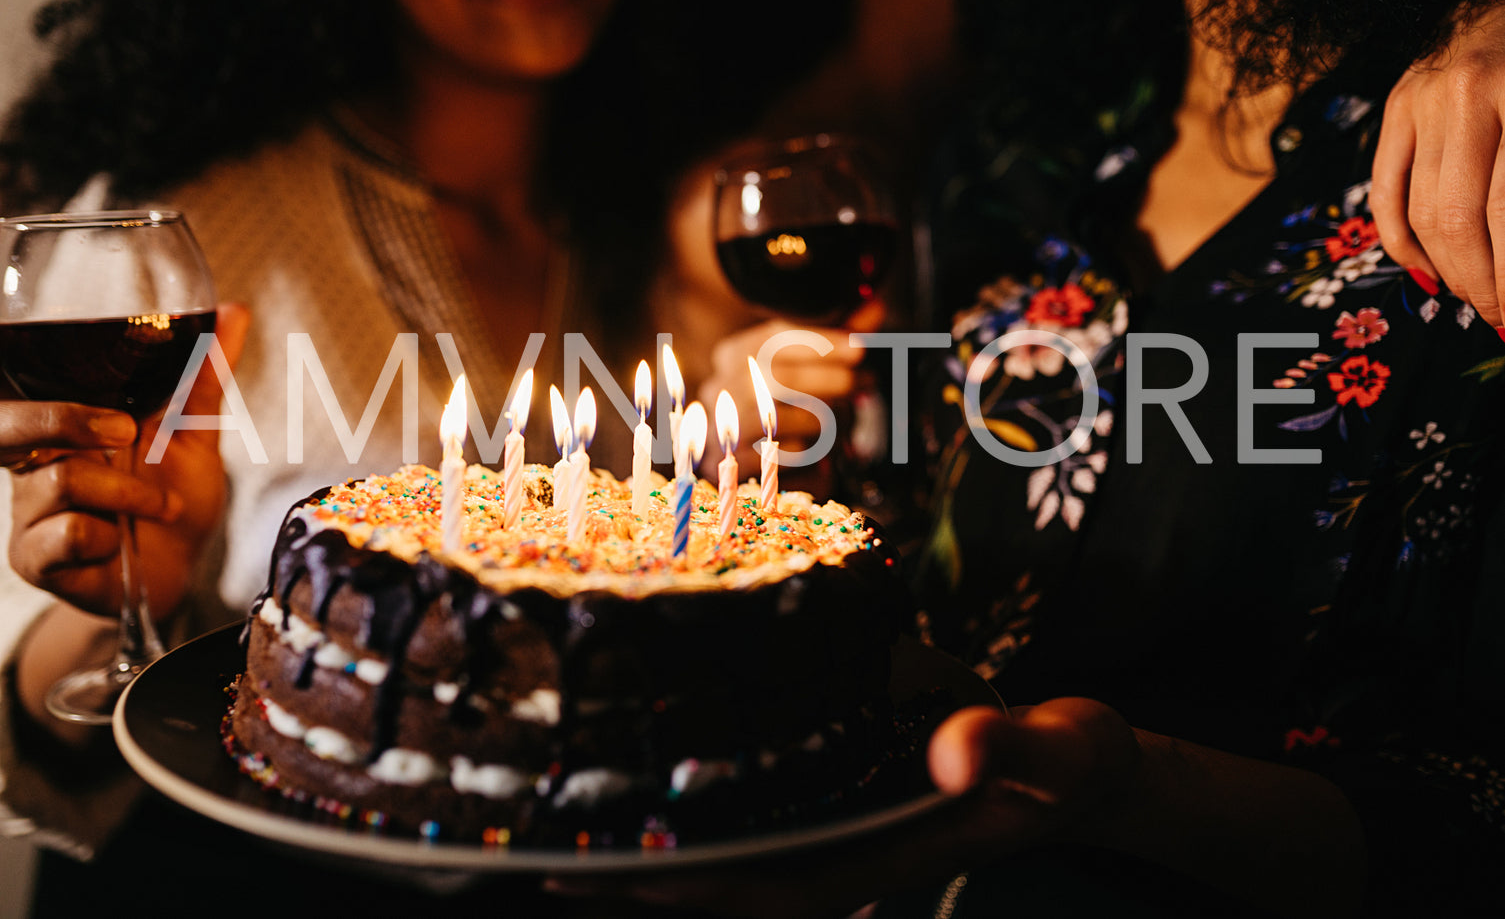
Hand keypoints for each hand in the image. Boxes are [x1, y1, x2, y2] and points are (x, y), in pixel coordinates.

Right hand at [6, 302, 249, 621]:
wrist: (181, 571)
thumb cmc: (175, 497)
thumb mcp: (193, 432)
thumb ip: (205, 374)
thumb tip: (234, 310)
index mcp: (62, 428)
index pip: (20, 387)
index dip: (42, 383)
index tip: (111, 397)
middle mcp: (34, 464)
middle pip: (7, 424)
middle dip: (63, 419)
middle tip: (125, 431)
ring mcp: (29, 512)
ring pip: (59, 480)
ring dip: (129, 493)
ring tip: (162, 507)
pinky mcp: (35, 558)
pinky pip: (64, 534)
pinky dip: (107, 536)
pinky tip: (121, 544)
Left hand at [545, 699, 1139, 917]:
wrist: (1080, 769)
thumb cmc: (1066, 766)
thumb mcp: (1054, 752)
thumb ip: (1005, 749)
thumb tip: (953, 751)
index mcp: (874, 854)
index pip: (752, 880)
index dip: (666, 879)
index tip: (579, 864)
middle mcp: (839, 852)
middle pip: (713, 876)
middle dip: (623, 872)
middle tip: (521, 846)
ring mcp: (832, 830)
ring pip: (720, 850)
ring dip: (640, 845)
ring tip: (548, 821)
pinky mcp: (834, 801)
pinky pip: (746, 816)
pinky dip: (686, 809)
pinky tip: (639, 780)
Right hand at [696, 301, 885, 476]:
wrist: (758, 461)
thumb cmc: (790, 406)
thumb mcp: (814, 366)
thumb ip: (840, 338)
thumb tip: (873, 307)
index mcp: (733, 355)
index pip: (773, 337)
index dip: (820, 341)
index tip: (859, 347)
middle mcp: (720, 388)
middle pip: (776, 376)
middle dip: (829, 379)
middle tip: (864, 382)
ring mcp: (723, 427)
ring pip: (778, 417)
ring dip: (823, 419)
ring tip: (845, 419)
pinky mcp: (736, 464)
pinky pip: (780, 455)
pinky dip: (809, 452)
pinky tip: (824, 451)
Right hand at [1372, 2, 1504, 328]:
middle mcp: (1465, 96)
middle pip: (1456, 220)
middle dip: (1481, 283)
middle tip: (1502, 317)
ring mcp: (1421, 100)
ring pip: (1419, 214)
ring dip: (1447, 271)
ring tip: (1474, 298)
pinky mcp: (1396, 104)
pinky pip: (1385, 192)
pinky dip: (1400, 241)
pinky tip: (1428, 273)